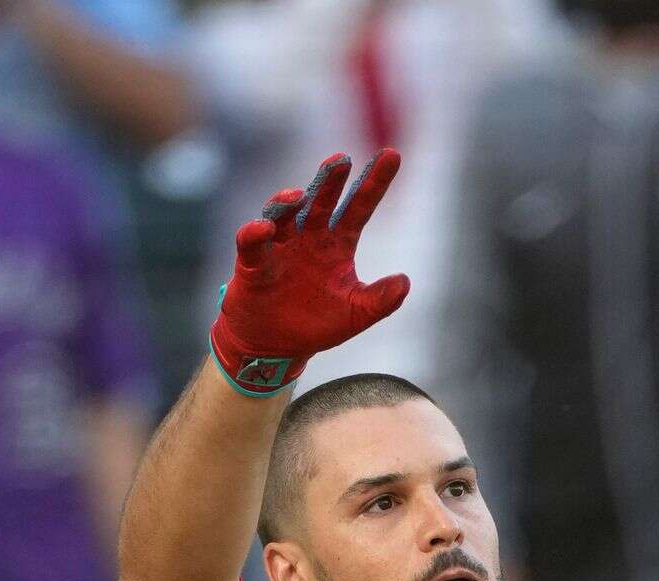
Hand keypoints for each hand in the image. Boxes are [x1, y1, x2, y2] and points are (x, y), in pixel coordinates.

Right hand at [210, 149, 409, 396]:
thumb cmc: (315, 325)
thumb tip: (405, 282)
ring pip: (284, 214)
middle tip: (341, 160)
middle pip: (322, 201)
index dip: (375, 183)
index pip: (359, 207)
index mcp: (338, 243)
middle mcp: (310, 236)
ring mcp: (281, 246)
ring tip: (298, 195)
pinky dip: (257, 234)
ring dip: (288, 201)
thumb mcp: (356, 315)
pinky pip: (253, 243)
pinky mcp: (254, 263)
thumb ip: (380, 300)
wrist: (275, 347)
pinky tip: (265, 228)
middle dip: (330, 180)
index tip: (392, 155)